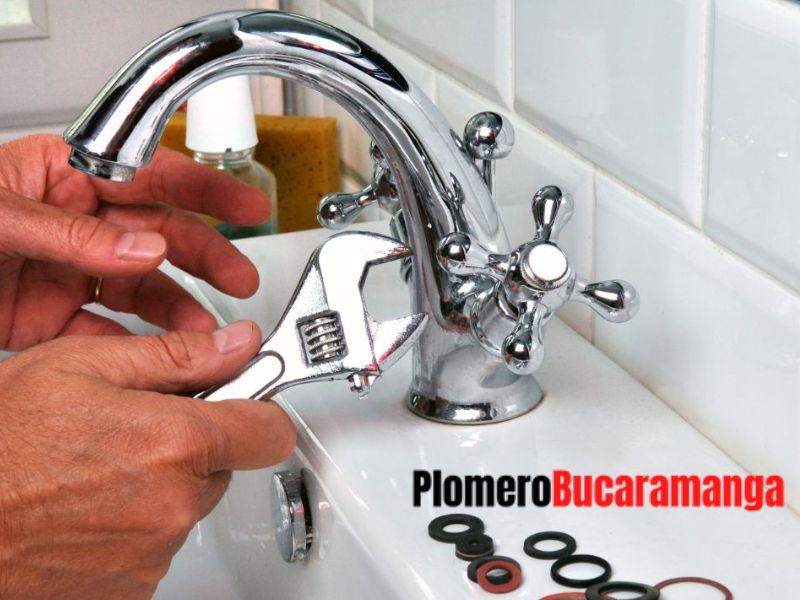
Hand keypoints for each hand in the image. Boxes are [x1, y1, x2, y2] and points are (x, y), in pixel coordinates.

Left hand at [0, 134, 270, 350]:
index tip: (247, 203)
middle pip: (158, 235)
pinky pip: (104, 330)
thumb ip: (69, 231)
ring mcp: (65, 270)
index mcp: (62, 178)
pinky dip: (132, 349)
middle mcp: (73, 223)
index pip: (148, 175)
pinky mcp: (49, 316)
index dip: (205, 187)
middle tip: (239, 280)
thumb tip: (142, 246)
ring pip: (140, 288)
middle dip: (205, 256)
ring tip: (207, 336)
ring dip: (177, 311)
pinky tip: (156, 360)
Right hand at [0, 321, 294, 598]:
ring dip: (161, 482)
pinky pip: (158, 540)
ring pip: (188, 502)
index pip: (271, 431)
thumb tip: (236, 343)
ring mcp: (153, 553)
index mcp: (175, 444)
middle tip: (136, 426)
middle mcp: (174, 505)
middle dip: (194, 441)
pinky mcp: (132, 586)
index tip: (243, 397)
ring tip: (97, 465)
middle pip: (224, 464)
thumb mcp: (82, 366)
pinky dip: (136, 521)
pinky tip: (88, 502)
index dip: (258, 408)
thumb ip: (176, 355)